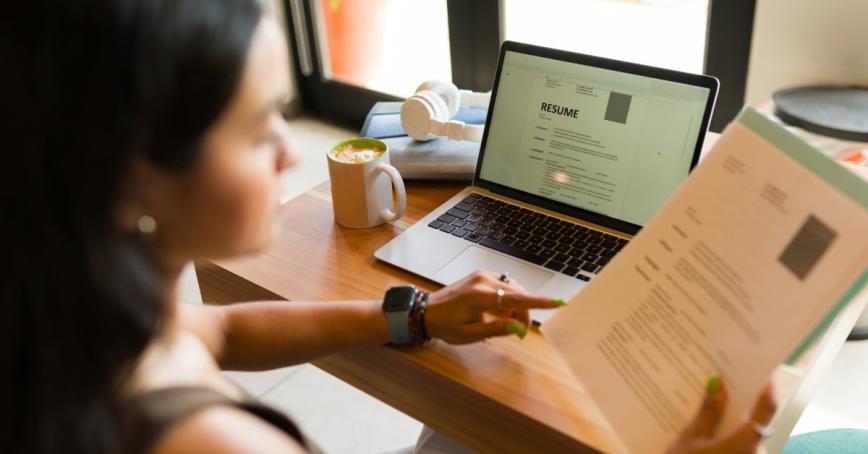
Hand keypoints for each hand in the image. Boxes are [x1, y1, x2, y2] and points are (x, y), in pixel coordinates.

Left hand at [424, 270, 563, 343]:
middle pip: (518, 294)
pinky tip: (500, 312)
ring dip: (516, 305)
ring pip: (512, 289)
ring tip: (506, 322)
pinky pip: (503, 285)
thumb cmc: (446, 326)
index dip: (539, 303)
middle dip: (525, 312)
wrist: (426, 311)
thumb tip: (518, 327)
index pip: (516, 299)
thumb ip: (496, 330)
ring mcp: (481, 275)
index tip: (558, 303)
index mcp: (479, 297)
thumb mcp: (470, 334)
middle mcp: (483, 281)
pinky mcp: (480, 275)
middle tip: (519, 334)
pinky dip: (507, 298)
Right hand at [667, 378, 776, 453]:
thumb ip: (708, 411)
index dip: (766, 388)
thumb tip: (718, 383)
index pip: (766, 409)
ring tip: (715, 406)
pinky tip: (714, 431)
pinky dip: (732, 437)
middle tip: (729, 385)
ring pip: (751, 437)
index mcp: (745, 443)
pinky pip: (743, 448)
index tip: (762, 371)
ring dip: (736, 421)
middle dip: (745, 404)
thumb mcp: (690, 439)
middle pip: (759, 422)